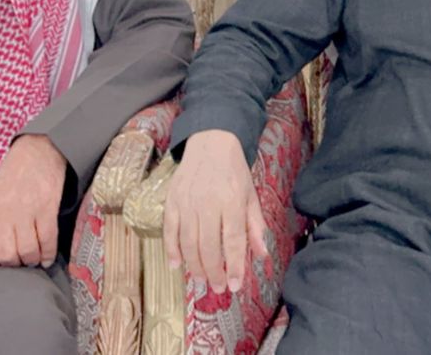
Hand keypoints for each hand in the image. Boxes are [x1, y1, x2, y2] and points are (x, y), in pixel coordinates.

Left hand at [0, 134, 67, 267]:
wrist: (37, 150)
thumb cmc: (11, 174)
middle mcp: (3, 213)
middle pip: (5, 255)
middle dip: (13, 263)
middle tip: (18, 260)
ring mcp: (26, 211)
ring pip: (27, 251)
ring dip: (31, 260)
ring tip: (33, 258)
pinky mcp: (47, 208)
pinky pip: (48, 240)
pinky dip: (49, 254)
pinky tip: (47, 258)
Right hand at [163, 129, 268, 293]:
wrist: (210, 142)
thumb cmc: (234, 171)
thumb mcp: (251, 195)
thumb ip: (255, 226)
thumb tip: (262, 255)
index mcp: (232, 201)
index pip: (233, 240)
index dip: (234, 266)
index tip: (235, 286)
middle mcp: (208, 203)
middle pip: (209, 246)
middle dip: (214, 272)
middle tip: (219, 288)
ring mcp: (187, 202)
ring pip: (188, 242)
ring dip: (195, 266)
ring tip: (202, 281)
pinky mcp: (171, 200)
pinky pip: (169, 230)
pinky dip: (172, 250)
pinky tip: (177, 266)